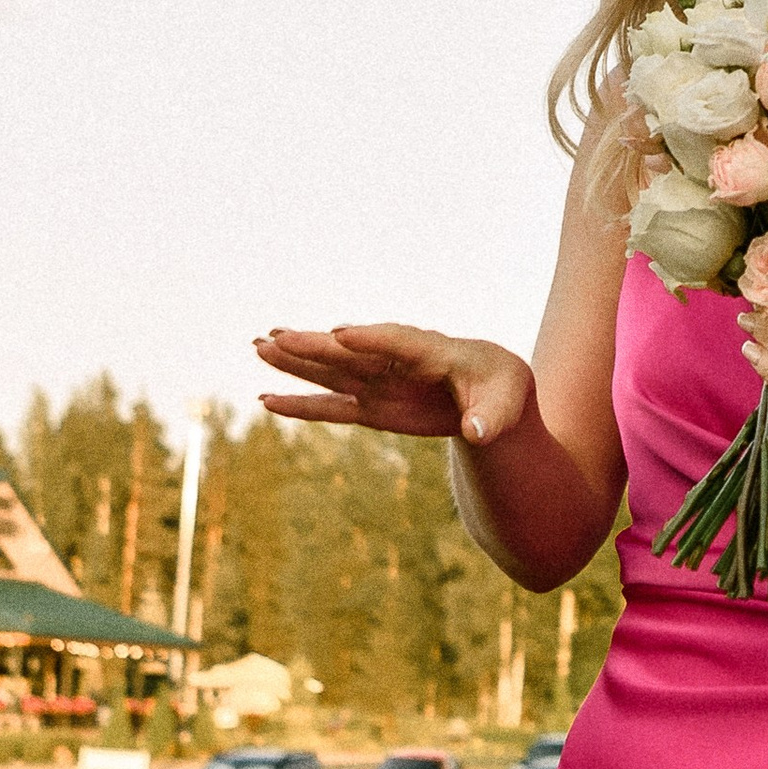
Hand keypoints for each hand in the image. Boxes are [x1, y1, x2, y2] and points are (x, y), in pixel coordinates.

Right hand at [254, 323, 535, 448]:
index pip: (399, 342)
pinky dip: (302, 405)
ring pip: (332, 372)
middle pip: (351, 352)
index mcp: (434, 350)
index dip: (372, 339)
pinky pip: (331, 407)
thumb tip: (479, 433)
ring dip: (297, 362)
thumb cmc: (503, 389)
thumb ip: (491, 416)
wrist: (493, 399)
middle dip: (316, 345)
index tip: (340, 335)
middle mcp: (398, 363)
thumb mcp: (509, 401)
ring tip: (258, 346)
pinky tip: (269, 399)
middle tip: (275, 336)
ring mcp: (381, 383)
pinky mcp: (372, 407)